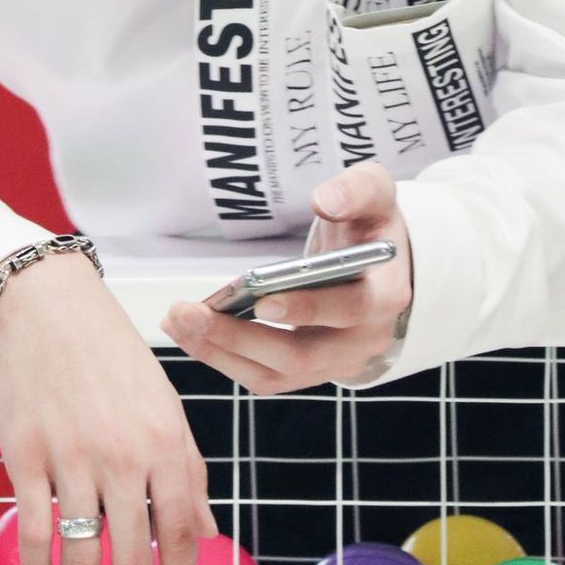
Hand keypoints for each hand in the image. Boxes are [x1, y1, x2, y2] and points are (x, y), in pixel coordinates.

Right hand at [0, 254, 219, 564]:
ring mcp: (72, 455)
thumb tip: (207, 532)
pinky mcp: (25, 454)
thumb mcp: (164, 405)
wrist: (51, 307)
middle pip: (133, 553)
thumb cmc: (114, 358)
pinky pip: (34, 531)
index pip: (183, 531)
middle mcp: (123, 452)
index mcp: (166, 440)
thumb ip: (187, 469)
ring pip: (82, 551)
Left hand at [159, 158, 413, 393]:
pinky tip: (190, 331)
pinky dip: (225, 357)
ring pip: (276, 373)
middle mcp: (364, 340)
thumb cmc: (372, 224)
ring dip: (222, 353)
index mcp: (386, 294)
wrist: (380, 265)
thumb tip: (325, 199)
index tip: (262, 297)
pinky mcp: (310, 370)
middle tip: (190, 314)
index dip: (307, 308)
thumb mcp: (376, 192)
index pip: (351, 309)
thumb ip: (357, 189)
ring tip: (177, 321)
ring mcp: (336, 362)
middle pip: (301, 355)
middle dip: (241, 338)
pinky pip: (265, 374)